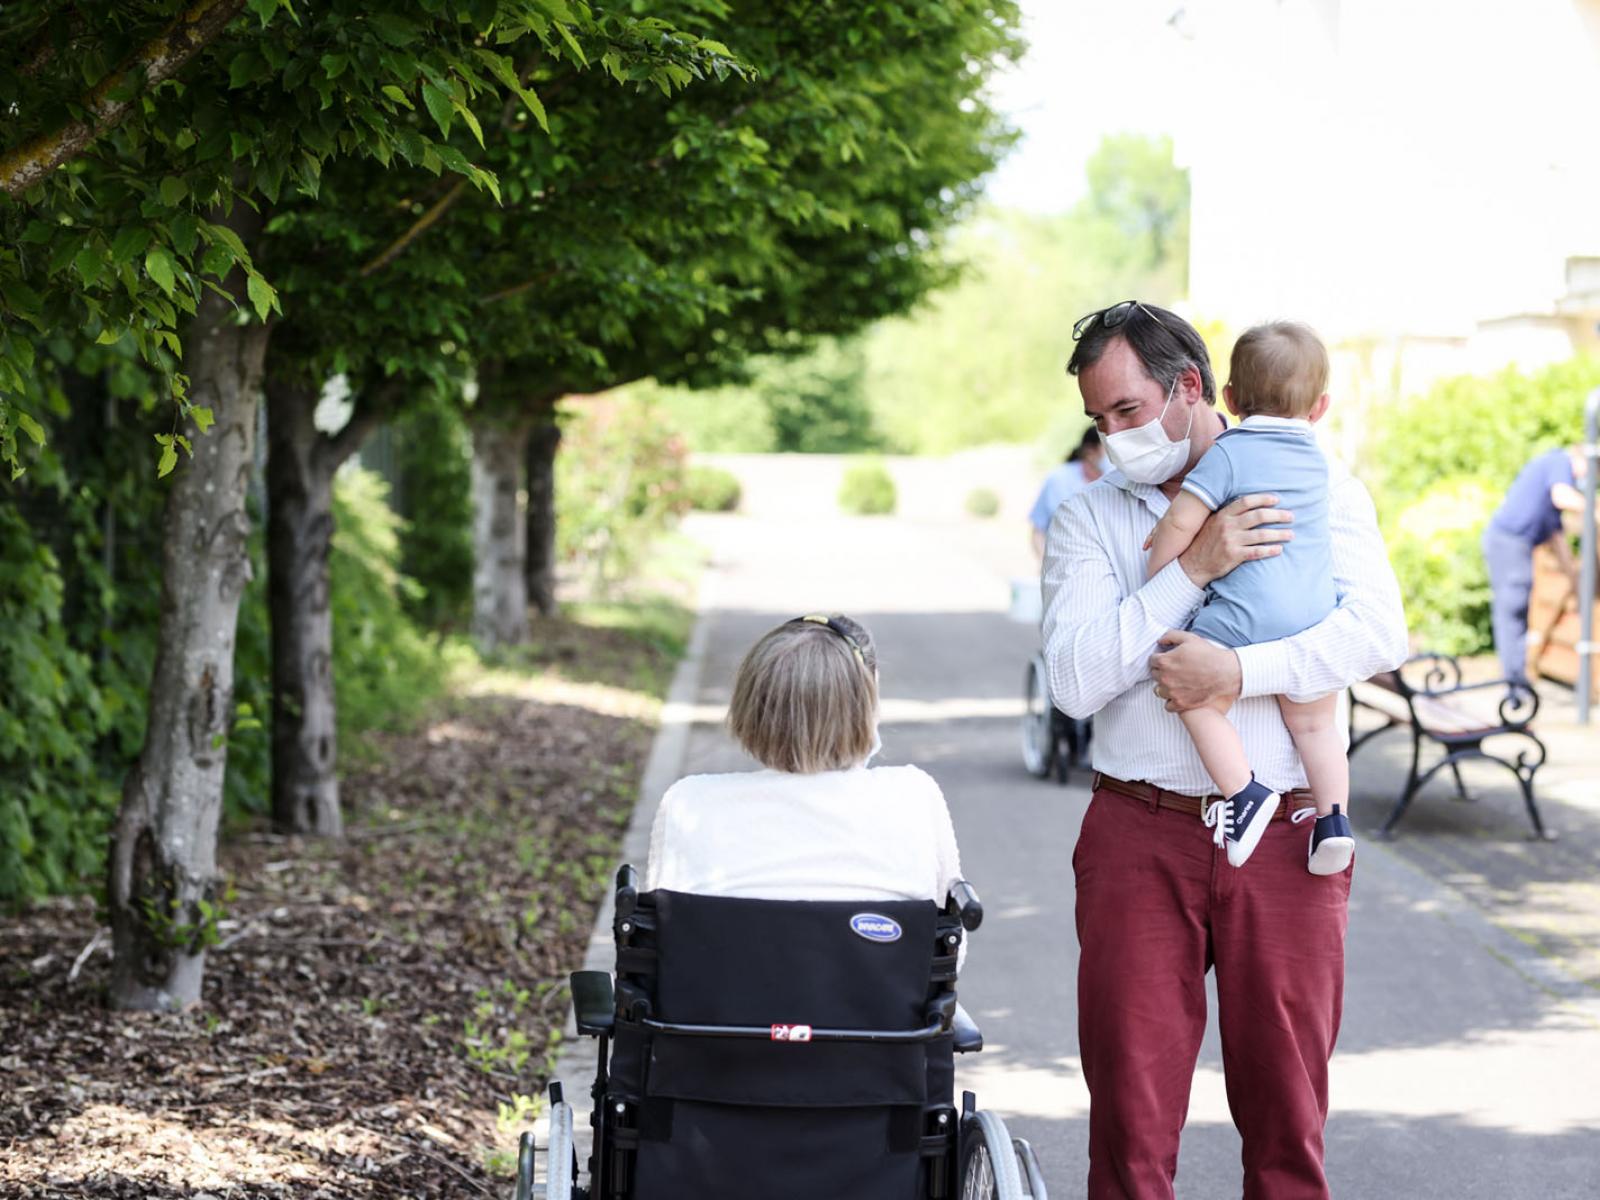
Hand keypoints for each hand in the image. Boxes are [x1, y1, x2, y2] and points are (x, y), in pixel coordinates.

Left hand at [1150, 630, 1242, 711]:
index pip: (1152, 660)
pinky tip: (1179, 695)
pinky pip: (1168, 705)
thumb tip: (1160, 641)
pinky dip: (1172, 701)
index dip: (1160, 658)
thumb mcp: (1189, 638)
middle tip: (1175, 670)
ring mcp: (1172, 692)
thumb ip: (1170, 636)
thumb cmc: (1208, 654)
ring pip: (1159, 690)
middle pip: (1155, 675)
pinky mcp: (1180, 703)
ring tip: (1176, 683)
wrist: (1225, 672)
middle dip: (1162, 671)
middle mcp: (1165, 678)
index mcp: (1165, 661)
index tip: (1168, 659)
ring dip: (1165, 687)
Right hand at [1177, 493, 1293, 587]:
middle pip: (1259, 516)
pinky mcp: (1233, 556)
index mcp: (1223, 515)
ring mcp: (1231, 541)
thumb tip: (1248, 505)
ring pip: (1261, 535)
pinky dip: (1270, 550)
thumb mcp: (1211, 523)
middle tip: (1291, 517)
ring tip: (1291, 534)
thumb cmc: (1204, 542)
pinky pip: (1257, 552)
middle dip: (1278, 515)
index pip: (1246, 502)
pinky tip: (1279, 549)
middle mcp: (1227, 526)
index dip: (1263, 499)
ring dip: (1279, 534)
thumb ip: (1227, 514)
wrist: (1191, 564)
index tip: (1277, 500)